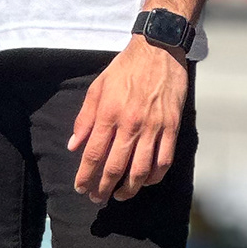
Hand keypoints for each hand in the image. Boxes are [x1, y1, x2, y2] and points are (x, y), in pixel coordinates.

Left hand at [67, 38, 188, 202]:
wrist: (158, 49)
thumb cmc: (125, 68)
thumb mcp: (97, 88)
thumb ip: (85, 118)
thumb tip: (74, 145)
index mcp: (109, 114)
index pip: (94, 154)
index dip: (86, 176)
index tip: (81, 188)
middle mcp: (131, 124)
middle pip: (116, 167)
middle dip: (103, 188)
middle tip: (97, 198)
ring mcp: (154, 127)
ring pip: (141, 169)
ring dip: (129, 188)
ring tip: (120, 195)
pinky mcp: (172, 126)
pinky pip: (164, 160)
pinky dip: (155, 176)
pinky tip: (146, 182)